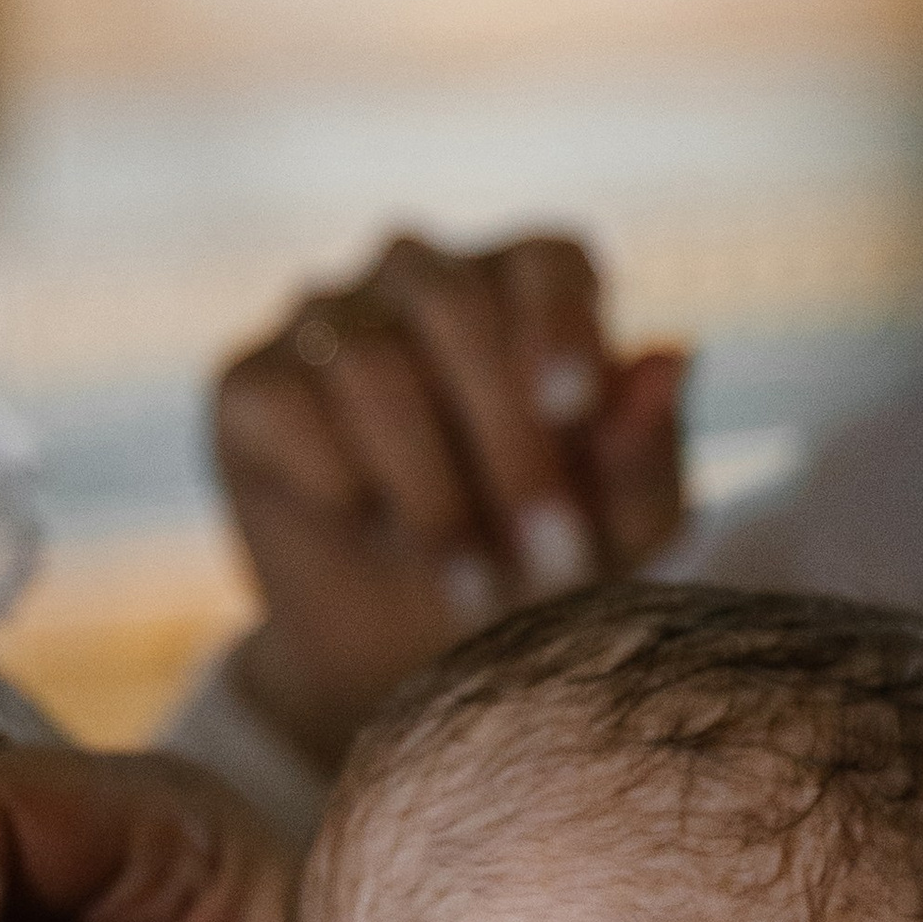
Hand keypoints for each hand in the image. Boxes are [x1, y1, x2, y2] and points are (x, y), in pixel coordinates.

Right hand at [214, 230, 688, 770]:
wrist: (409, 660)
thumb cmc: (537, 569)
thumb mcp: (618, 534)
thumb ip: (645, 452)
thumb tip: (673, 357)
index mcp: (522, 286)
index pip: (548, 261)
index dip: (560, 325)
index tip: (572, 409)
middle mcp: (419, 278)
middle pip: (454, 305)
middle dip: (509, 443)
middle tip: (551, 562)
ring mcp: (325, 321)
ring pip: (370, 361)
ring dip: (432, 491)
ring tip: (471, 587)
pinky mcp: (249, 383)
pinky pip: (286, 402)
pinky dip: (339, 482)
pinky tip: (367, 533)